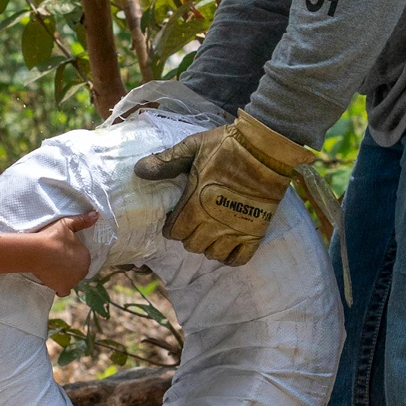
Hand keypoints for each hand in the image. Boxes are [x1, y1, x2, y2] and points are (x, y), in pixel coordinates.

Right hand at [29, 212, 98, 294]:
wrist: (37, 251)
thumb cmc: (53, 236)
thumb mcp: (68, 224)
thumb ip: (83, 221)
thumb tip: (96, 214)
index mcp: (86, 257)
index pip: (82, 257)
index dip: (72, 253)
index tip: (63, 250)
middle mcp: (83, 271)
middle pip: (78, 269)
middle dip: (71, 266)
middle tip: (57, 258)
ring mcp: (73, 281)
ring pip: (71, 280)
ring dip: (65, 276)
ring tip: (53, 267)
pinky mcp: (62, 288)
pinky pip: (64, 291)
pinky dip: (60, 288)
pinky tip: (54, 281)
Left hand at [134, 110, 315, 265]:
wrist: (266, 148)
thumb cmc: (227, 146)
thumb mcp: (193, 147)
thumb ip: (166, 161)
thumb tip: (139, 170)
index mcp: (195, 204)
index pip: (174, 232)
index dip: (172, 226)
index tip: (176, 218)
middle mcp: (213, 222)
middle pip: (191, 245)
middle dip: (188, 235)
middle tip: (193, 222)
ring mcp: (236, 230)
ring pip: (212, 254)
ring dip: (208, 245)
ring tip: (210, 231)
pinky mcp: (255, 232)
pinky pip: (239, 259)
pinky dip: (230, 256)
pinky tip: (228, 244)